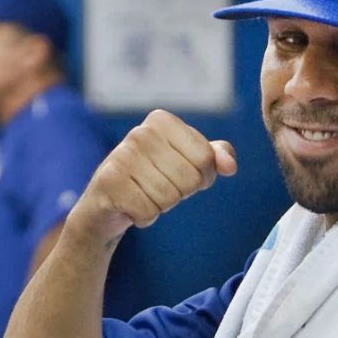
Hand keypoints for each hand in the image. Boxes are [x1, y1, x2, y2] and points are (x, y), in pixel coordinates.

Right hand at [67, 109, 237, 244]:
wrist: (107, 202)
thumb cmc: (154, 178)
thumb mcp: (188, 162)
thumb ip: (214, 156)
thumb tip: (230, 166)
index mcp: (162, 121)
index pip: (206, 158)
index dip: (201, 176)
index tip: (179, 173)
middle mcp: (140, 133)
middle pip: (190, 179)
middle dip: (180, 193)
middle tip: (158, 186)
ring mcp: (121, 156)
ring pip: (170, 197)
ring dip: (161, 205)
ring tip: (143, 194)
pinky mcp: (109, 183)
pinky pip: (149, 211)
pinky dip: (144, 217)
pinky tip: (130, 206)